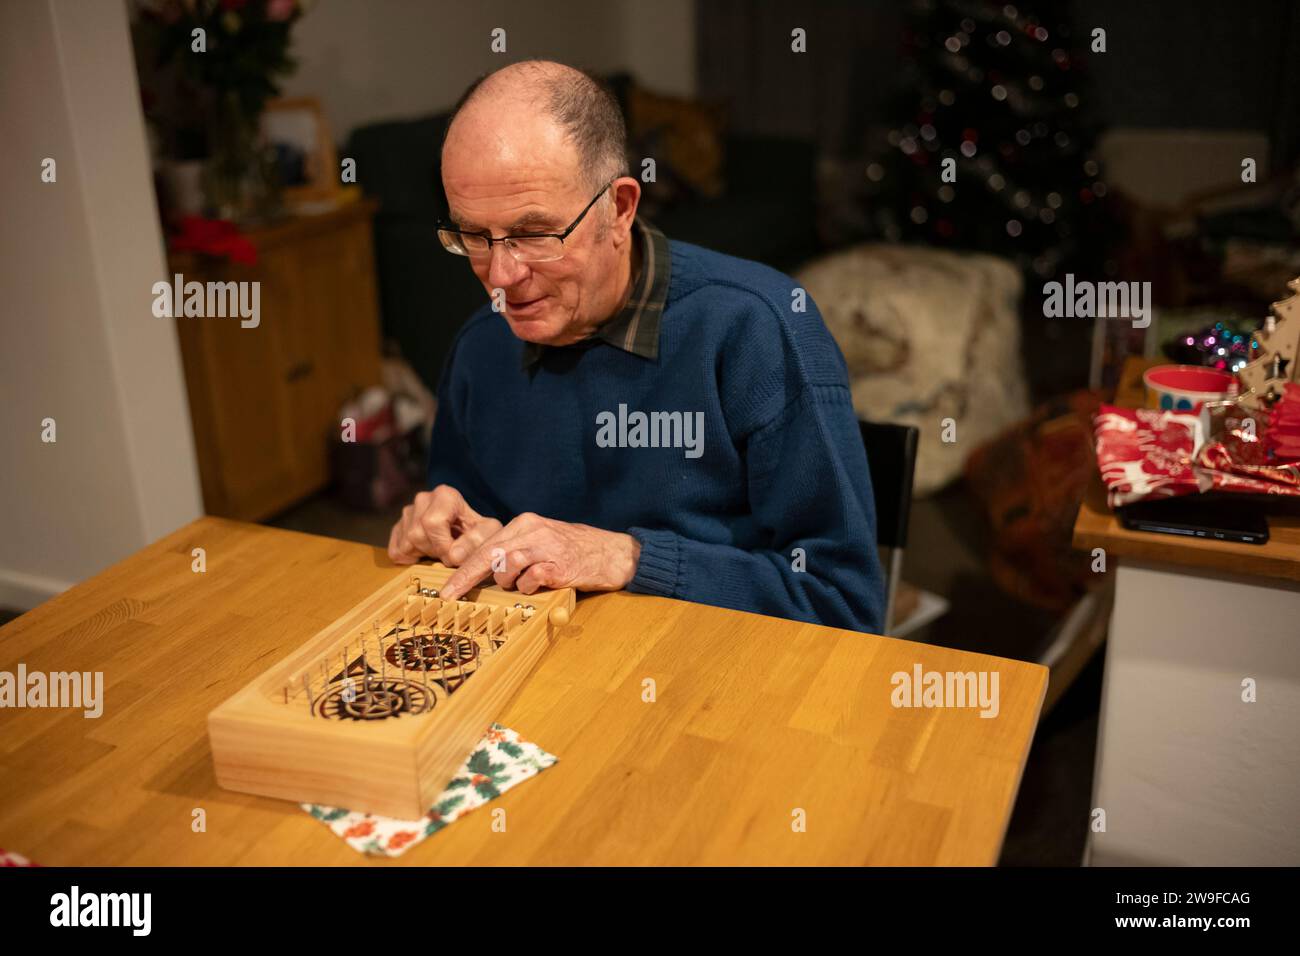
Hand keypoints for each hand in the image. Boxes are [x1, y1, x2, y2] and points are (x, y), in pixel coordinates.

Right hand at [387, 485, 502, 565]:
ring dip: (424, 555)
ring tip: (440, 551)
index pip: (432, 522)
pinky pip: (396, 551)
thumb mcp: (488, 533)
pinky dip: (410, 559)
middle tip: (449, 554)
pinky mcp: (398, 528)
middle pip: (418, 534)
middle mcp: (422, 499)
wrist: (468, 530)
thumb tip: (454, 555)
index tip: (455, 555)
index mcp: (445, 495)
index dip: (442, 545)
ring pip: (405, 544)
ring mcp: (407, 513)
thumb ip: (476, 542)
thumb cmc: (479, 530)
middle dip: (434, 552)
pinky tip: (426, 553)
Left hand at [438, 512, 641, 600]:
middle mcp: (533, 530)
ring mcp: (547, 546)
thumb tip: (481, 572)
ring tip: (521, 585)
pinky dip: (529, 586)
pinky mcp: (561, 565)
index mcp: (524, 523)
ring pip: (507, 564)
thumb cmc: (573, 551)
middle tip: (451, 596)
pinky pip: (532, 578)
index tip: (447, 590)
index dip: (462, 569)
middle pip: (489, 554)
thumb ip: (514, 551)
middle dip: (466, 577)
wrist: (613, 552)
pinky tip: (540, 585)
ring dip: (507, 582)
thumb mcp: (540, 541)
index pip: (485, 546)